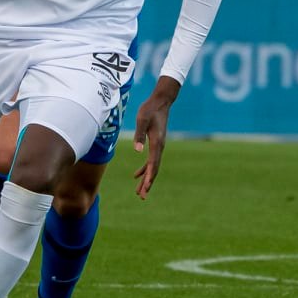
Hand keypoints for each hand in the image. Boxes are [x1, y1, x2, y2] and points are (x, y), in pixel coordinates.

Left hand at [131, 77, 179, 199]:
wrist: (161, 101)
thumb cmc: (150, 109)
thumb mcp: (142, 119)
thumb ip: (139, 134)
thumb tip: (137, 150)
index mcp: (157, 143)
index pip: (152, 165)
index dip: (148, 178)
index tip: (144, 189)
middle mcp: (159, 147)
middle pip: (153, 170)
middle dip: (147, 184)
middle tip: (141, 197)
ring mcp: (158, 146)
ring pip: (152, 167)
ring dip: (146, 179)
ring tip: (139, 192)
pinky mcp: (155, 143)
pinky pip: (151, 161)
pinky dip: (144, 169)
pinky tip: (136, 175)